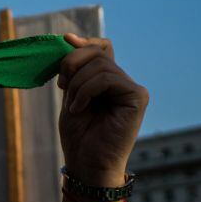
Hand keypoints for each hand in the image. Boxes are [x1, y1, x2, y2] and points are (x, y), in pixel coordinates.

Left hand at [57, 34, 148, 186]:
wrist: (87, 164)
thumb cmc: (79, 136)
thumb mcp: (71, 95)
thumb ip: (74, 70)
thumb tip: (71, 37)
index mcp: (108, 81)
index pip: (101, 47)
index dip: (84, 43)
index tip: (66, 41)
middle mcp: (123, 82)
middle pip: (97, 52)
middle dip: (72, 64)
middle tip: (62, 86)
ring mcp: (133, 89)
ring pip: (100, 65)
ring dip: (77, 84)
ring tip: (74, 106)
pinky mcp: (138, 97)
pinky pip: (107, 78)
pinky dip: (86, 90)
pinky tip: (80, 108)